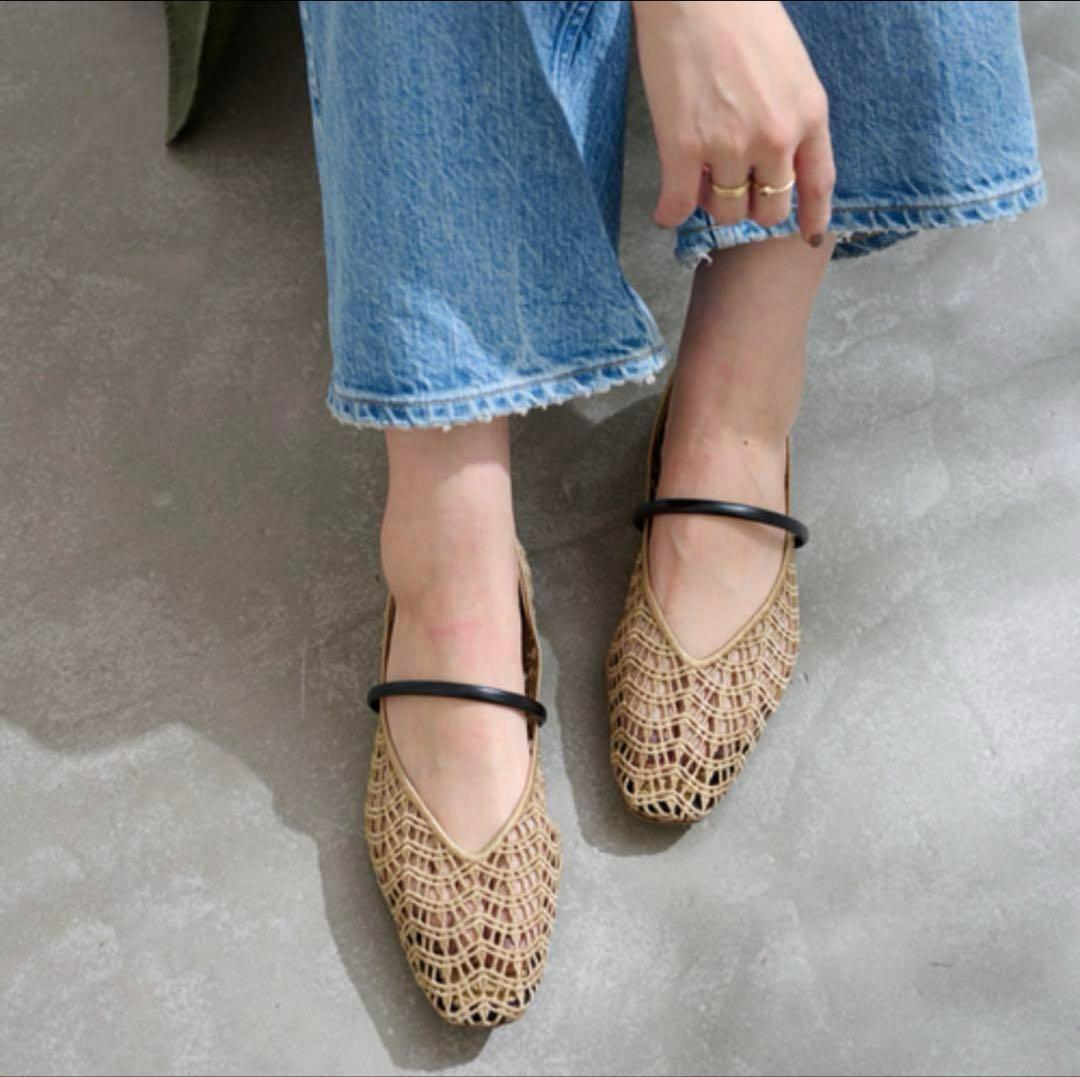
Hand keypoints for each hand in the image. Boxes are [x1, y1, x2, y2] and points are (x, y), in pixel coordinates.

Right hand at [631, 0, 834, 244]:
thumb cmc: (742, 13)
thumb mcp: (791, 65)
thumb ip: (792, 114)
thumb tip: (777, 158)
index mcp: (808, 114)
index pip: (818, 183)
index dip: (813, 217)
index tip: (808, 237)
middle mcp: (774, 138)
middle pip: (769, 210)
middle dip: (751, 206)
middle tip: (731, 189)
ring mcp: (728, 147)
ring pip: (725, 211)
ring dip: (710, 202)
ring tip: (697, 180)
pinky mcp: (683, 147)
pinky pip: (679, 205)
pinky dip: (670, 213)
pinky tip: (664, 211)